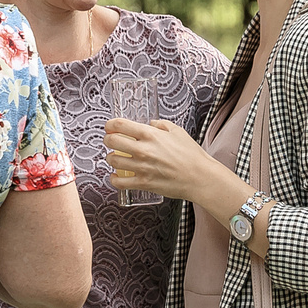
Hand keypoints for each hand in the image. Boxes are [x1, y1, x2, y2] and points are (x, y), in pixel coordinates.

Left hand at [106, 116, 245, 210]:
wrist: (200, 177)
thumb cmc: (192, 155)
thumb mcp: (178, 132)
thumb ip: (161, 125)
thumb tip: (150, 124)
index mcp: (150, 135)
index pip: (120, 125)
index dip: (110, 124)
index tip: (109, 127)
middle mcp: (143, 150)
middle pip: (111, 141)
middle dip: (108, 140)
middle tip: (110, 141)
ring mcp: (141, 168)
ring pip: (113, 161)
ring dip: (111, 159)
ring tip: (116, 158)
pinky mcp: (143, 183)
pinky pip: (119, 182)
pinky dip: (114, 179)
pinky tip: (116, 176)